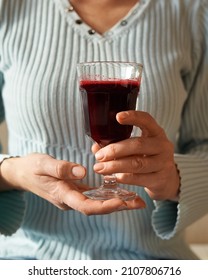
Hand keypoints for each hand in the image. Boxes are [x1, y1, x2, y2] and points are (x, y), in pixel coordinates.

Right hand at [0, 153, 144, 214]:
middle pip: (97, 207)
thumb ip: (61, 168)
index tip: (124, 201)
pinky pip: (93, 195)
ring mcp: (73, 196)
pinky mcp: (74, 191)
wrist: (22, 173)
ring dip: (117, 201)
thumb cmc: (32, 168)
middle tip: (139, 202)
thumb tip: (83, 172)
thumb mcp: (43, 164)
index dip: (106, 206)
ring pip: (97, 202)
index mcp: (62, 195)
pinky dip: (107, 194)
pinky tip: (119, 189)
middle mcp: (70, 200)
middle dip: (119, 206)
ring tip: (136, 198)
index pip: (88, 206)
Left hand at [92, 111, 179, 200]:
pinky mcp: (160, 179)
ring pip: (137, 163)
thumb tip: (96, 147)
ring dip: (115, 166)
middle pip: (138, 145)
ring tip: (99, 168)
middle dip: (115, 150)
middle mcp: (162, 146)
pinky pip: (139, 178)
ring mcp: (163, 163)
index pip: (146, 120)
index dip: (133, 117)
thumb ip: (118, 144)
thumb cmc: (148, 158)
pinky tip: (114, 177)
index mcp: (156, 133)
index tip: (117, 116)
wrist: (167, 179)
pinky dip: (124, 177)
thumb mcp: (138, 148)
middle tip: (99, 156)